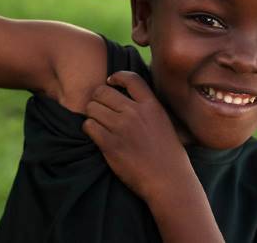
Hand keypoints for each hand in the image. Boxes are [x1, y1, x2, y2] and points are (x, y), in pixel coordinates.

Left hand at [82, 71, 191, 200]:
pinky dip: (89, 129)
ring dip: (92, 114)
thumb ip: (147, 106)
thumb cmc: (168, 153)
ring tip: (98, 122)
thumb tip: (127, 95)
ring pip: (92, 108)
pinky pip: (89, 126)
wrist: (168, 180)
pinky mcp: (109, 144)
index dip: (116, 77)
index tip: (110, 82)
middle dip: (98, 98)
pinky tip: (97, 134)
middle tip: (100, 107)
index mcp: (151, 105)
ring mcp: (121, 128)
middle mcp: (135, 112)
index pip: (130, 78)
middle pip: (102, 91)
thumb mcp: (163, 121)